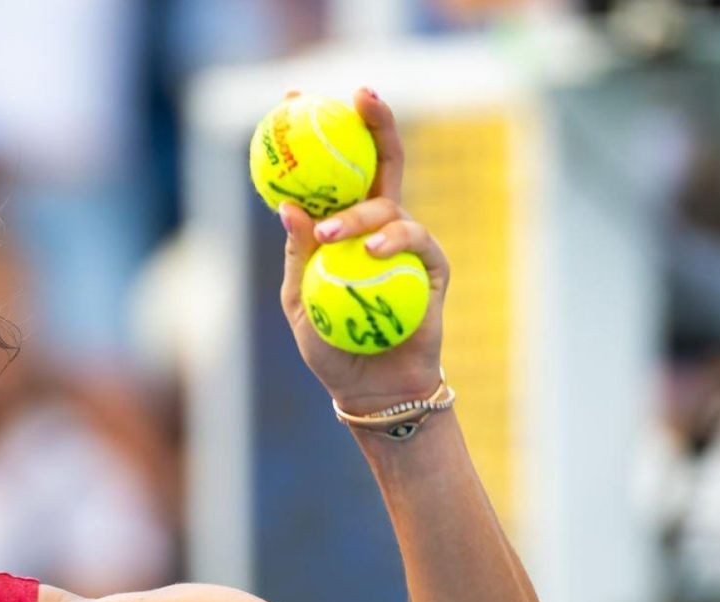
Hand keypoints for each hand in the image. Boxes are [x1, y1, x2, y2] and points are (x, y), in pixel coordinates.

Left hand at [277, 88, 448, 414]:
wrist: (371, 389)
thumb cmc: (332, 345)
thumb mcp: (300, 301)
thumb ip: (299, 255)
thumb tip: (286, 207)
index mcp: (343, 225)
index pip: (332, 169)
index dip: (320, 129)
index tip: (293, 94)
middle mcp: (378, 224)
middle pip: (381, 160)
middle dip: (375, 120)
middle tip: (359, 94)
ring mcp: (408, 242)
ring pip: (389, 205)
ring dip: (358, 214)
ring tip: (331, 235)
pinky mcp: (433, 267)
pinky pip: (418, 241)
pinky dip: (395, 240)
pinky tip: (373, 249)